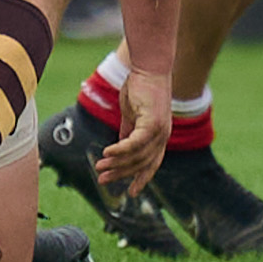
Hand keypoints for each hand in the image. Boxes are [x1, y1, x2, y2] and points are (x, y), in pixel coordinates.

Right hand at [96, 66, 171, 194]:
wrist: (149, 68)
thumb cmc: (140, 88)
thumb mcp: (132, 115)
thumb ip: (128, 131)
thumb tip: (119, 147)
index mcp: (160, 136)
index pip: (152, 163)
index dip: (142, 178)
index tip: (132, 193)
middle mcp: (163, 135)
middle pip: (142, 163)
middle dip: (121, 173)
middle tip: (102, 180)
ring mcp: (160, 129)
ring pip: (137, 155)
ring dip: (117, 163)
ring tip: (99, 167)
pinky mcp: (153, 121)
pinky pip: (135, 142)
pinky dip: (121, 149)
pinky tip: (107, 153)